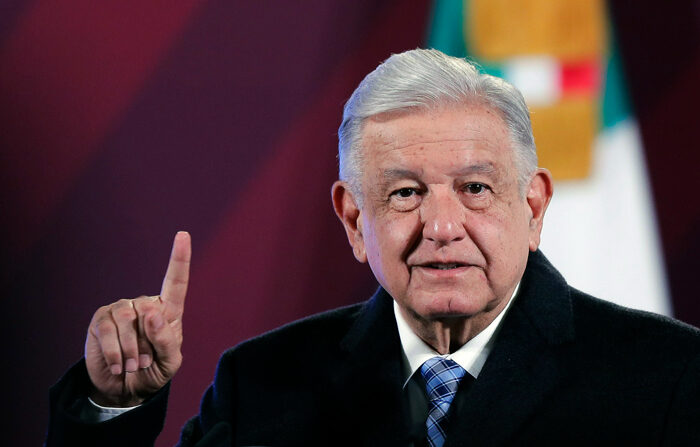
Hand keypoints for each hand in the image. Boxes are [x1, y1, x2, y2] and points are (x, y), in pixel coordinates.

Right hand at [84, 231, 190, 406]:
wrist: (126, 389)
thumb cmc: (154, 371)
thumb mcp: (170, 362)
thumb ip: (167, 340)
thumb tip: (152, 314)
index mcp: (168, 311)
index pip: (176, 282)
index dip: (180, 258)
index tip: (183, 235)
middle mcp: (144, 305)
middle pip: (148, 311)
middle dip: (148, 342)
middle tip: (146, 361)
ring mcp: (120, 309)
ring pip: (126, 321)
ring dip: (132, 350)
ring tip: (134, 365)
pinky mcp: (100, 319)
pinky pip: (107, 331)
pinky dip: (115, 353)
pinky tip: (118, 366)